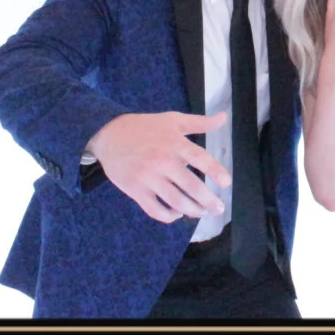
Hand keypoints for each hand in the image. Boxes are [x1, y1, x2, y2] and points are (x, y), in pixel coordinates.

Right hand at [88, 107, 230, 221]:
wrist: (108, 134)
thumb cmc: (144, 127)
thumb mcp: (172, 120)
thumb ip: (199, 122)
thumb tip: (223, 118)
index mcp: (174, 143)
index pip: (200, 158)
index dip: (215, 171)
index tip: (226, 183)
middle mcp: (163, 161)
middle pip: (191, 186)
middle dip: (208, 201)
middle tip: (218, 208)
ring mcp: (148, 177)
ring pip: (175, 201)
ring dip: (192, 211)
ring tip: (201, 212)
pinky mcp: (135, 189)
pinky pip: (155, 209)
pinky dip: (168, 216)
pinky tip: (177, 214)